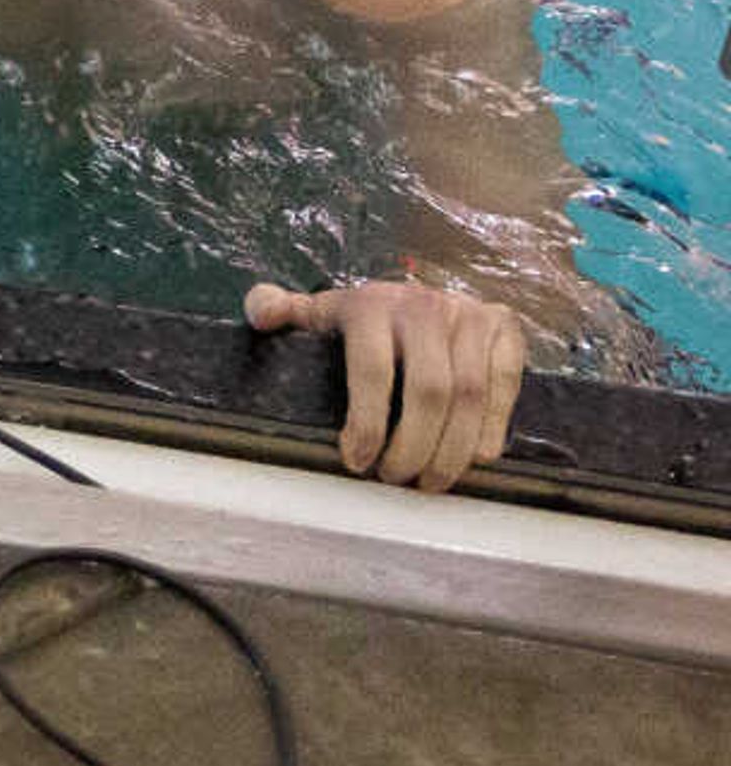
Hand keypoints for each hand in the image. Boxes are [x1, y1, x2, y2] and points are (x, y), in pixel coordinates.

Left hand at [246, 277, 527, 492]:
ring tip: (431, 480)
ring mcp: (470, 315)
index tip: (357, 462)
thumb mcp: (320, 310)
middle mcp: (425, 306)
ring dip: (452, 448)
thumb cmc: (363, 315)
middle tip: (396, 479)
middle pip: (430, 391)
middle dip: (414, 446)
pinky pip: (505, 384)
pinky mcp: (506, 329)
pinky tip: (475, 457)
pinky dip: (493, 425)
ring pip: (470, 395)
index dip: (367, 423)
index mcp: (371, 304)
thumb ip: (280, 309)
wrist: (423, 284)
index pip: (372, 370)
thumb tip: (259, 314)